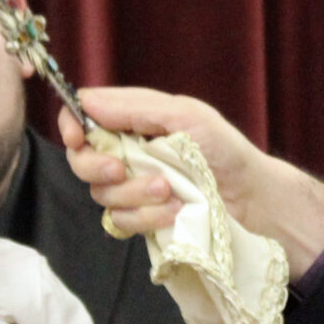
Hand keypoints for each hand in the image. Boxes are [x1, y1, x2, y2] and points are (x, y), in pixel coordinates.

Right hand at [59, 87, 323, 272]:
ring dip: (134, 194)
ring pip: (101, 195)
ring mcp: (132, 189)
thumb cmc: (225, 149)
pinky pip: (121, 222)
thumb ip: (136, 107)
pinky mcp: (142, 219)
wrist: (252, 198)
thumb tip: (87, 101)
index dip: (71, 126)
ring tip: (171, 190)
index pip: (82, 117)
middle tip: (121, 169)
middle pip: (80, 160)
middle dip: (96, 166)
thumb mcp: (186, 115)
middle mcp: (125, 153)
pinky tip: (175, 212)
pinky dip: (146, 218)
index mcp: (131, 121)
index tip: (77, 138)